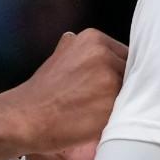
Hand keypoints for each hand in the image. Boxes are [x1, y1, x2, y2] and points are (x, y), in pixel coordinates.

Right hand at [5, 29, 126, 153]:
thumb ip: (80, 50)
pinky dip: (121, 117)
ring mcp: (109, 76)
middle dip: (123, 86)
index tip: (107, 87)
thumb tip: (81, 42)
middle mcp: (103, 52)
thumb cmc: (43, 93)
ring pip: (133, 90)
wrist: (26, 117)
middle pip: (132, 71)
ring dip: (124, 102)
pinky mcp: (113, 102)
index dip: (119, 73)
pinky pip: (129, 109)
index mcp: (93, 38)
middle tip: (102, 102)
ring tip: (99, 112)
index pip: (124, 54)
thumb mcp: (60, 56)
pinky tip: (102, 121)